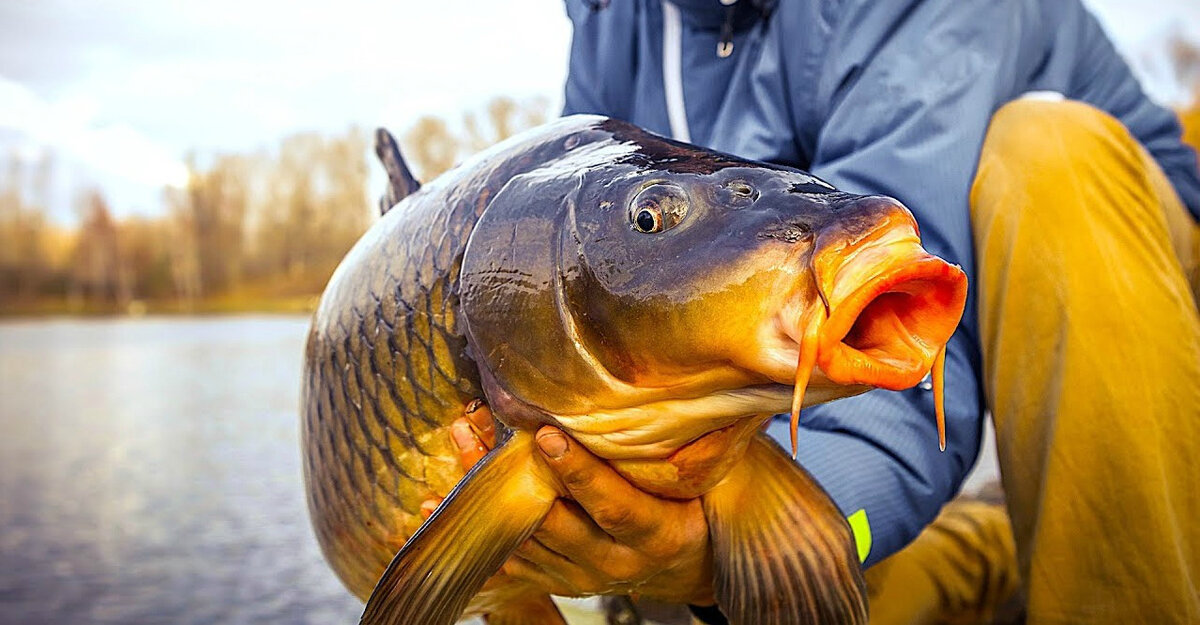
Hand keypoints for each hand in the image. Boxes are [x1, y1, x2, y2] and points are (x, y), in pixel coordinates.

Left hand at [428, 401, 716, 605]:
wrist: (685, 564)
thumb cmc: (696, 503)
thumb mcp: (711, 479)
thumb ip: (703, 443)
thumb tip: (709, 385)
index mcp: (658, 535)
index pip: (616, 506)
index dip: (580, 475)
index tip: (546, 436)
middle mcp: (616, 563)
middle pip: (556, 523)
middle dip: (515, 474)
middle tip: (480, 429)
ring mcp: (581, 576)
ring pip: (525, 537)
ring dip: (487, 492)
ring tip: (460, 439)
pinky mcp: (554, 580)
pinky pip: (504, 562)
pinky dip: (468, 534)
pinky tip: (433, 507)